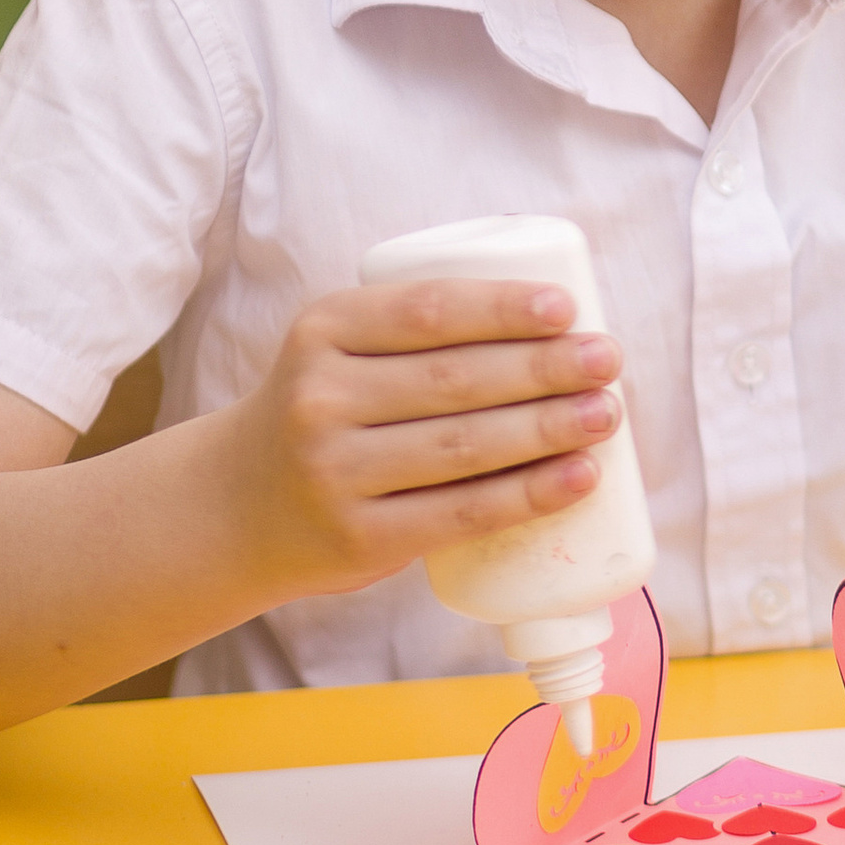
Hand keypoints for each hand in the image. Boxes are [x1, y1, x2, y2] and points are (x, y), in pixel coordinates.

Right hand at [223, 272, 622, 603]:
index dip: (503, 306)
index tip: (567, 306)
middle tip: (608, 359)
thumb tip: (553, 325)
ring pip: (465, 446)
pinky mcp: (360, 538)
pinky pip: (460, 512)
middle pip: (456, 378)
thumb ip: (414, 333)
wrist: (236, 507)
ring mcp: (336, 472)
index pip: (428, 310)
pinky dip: (528, 494)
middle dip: (546, 367)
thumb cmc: (322, 413)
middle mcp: (321, 397)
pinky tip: (577, 478)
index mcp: (323, 330)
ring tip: (605, 413)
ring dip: (549, 428)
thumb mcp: (337, 351)